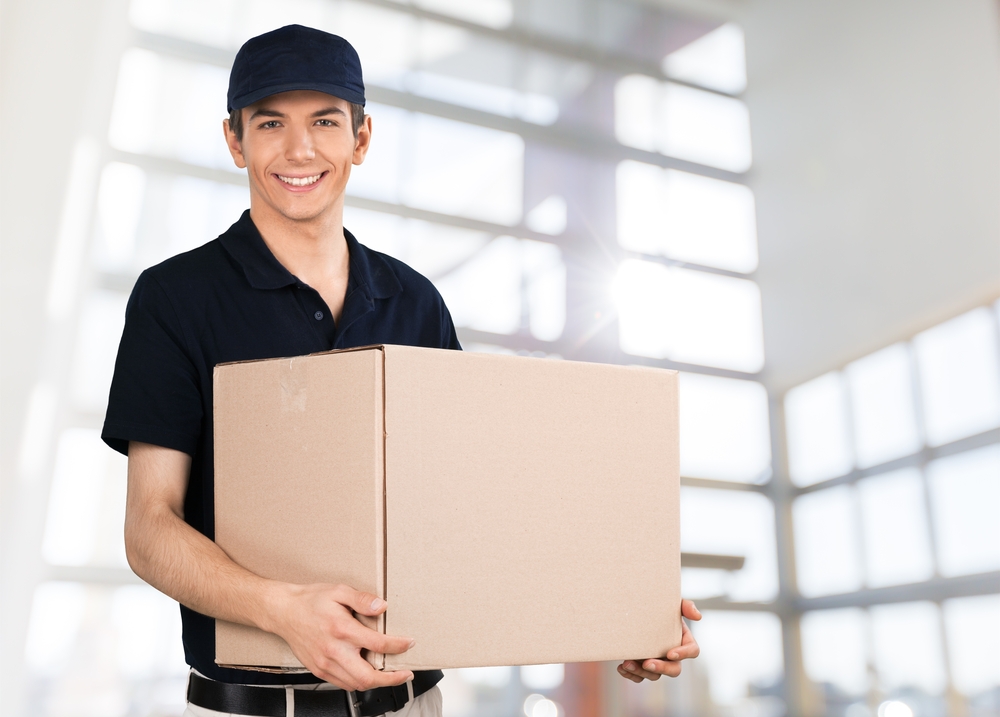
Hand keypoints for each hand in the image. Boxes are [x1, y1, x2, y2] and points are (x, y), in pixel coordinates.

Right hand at [270, 583, 414, 689]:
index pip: (377, 644)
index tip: (408, 644)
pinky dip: (358, 682)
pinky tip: (366, 673)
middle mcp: (333, 651)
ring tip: (389, 674)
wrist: (283, 612)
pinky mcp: (318, 670)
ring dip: (376, 683)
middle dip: (391, 679)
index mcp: (341, 629)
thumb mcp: (338, 591)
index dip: (398, 646)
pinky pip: (342, 684)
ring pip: (356, 684)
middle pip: (367, 677)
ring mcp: (325, 664)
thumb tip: (381, 606)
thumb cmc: (311, 600)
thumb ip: (362, 599)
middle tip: (405, 673)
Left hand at [617, 599, 700, 681]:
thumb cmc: (660, 606)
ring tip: (627, 663)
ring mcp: (658, 661)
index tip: (670, 653)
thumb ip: (686, 606)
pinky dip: (630, 675)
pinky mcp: (643, 665)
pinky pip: (639, 676)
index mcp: (684, 640)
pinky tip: (621, 668)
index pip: (692, 651)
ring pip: (654, 675)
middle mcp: (672, 654)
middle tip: (647, 663)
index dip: (683, 654)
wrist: (639, 609)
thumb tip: (698, 616)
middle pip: (674, 669)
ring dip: (641, 672)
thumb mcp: (673, 603)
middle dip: (661, 668)